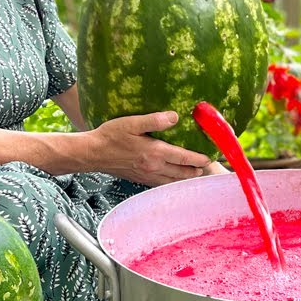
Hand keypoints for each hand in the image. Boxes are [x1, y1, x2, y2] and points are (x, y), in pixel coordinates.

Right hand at [91, 111, 212, 186]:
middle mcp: (153, 167)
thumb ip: (154, 120)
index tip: (209, 157)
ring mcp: (146, 175)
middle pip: (181, 173)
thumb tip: (174, 116)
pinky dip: (171, 183)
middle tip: (206, 167)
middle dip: (195, 171)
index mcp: (154, 152)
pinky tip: (173, 180)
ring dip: (185, 179)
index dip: (198, 158)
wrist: (92, 153)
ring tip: (195, 175)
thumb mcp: (131, 122)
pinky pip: (160, 184)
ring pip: (172, 181)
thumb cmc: (110, 136)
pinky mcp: (139, 179)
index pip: (183, 157)